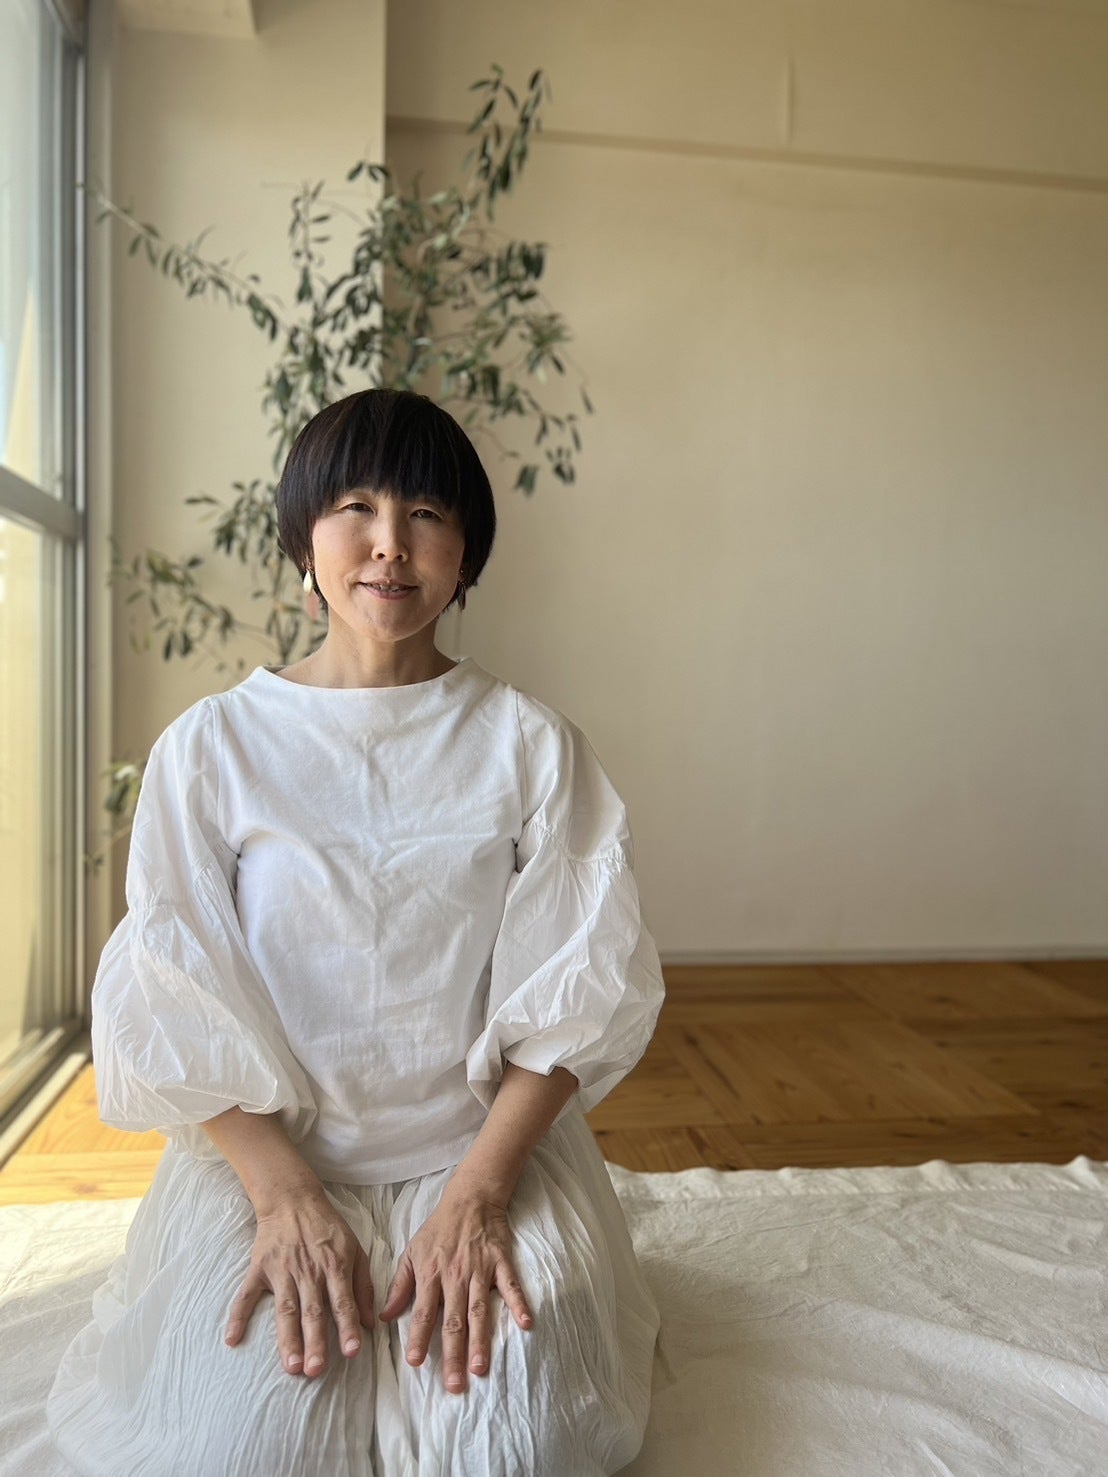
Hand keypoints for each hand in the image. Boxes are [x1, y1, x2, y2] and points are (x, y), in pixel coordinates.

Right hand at [225, 1190, 374, 1377]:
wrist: (293, 1199)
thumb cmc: (328, 1228)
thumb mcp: (355, 1249)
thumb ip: (363, 1286)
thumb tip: (369, 1324)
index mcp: (334, 1266)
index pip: (343, 1302)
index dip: (348, 1327)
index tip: (352, 1352)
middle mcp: (309, 1271)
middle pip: (312, 1311)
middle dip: (315, 1342)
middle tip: (315, 1370)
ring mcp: (282, 1271)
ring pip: (286, 1309)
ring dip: (287, 1338)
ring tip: (290, 1366)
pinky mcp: (259, 1269)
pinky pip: (246, 1295)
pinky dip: (238, 1316)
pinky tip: (232, 1339)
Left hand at [379, 1184, 532, 1393]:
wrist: (470, 1198)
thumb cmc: (439, 1228)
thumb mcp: (412, 1252)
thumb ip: (399, 1286)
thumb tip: (383, 1317)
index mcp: (430, 1274)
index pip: (423, 1312)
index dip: (418, 1337)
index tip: (415, 1362)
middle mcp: (454, 1276)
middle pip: (453, 1321)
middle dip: (452, 1354)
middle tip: (454, 1384)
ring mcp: (480, 1270)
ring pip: (479, 1310)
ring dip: (480, 1340)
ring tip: (480, 1368)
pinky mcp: (501, 1262)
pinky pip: (511, 1286)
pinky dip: (519, 1304)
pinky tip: (525, 1324)